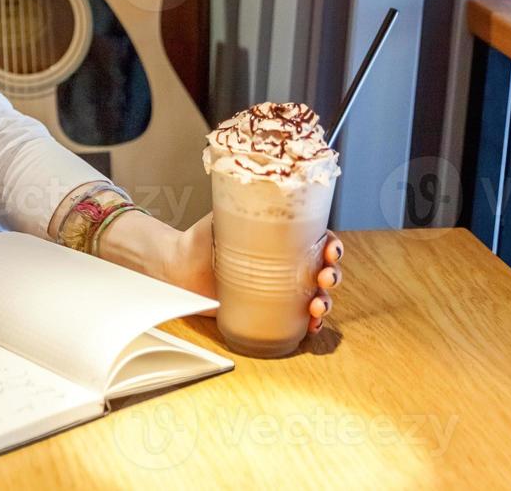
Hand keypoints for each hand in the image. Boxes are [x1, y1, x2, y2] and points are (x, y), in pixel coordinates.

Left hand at [161, 213, 344, 333]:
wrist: (179, 267)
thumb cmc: (201, 239)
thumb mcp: (221, 217)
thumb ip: (235, 203)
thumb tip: (246, 186)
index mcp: (282, 239)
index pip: (318, 240)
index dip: (332, 246)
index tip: (330, 250)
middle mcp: (286, 264)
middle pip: (323, 270)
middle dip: (332, 275)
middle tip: (323, 277)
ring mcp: (279, 289)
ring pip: (315, 296)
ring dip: (325, 302)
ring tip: (316, 306)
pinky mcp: (268, 312)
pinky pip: (296, 321)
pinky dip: (310, 324)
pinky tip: (311, 324)